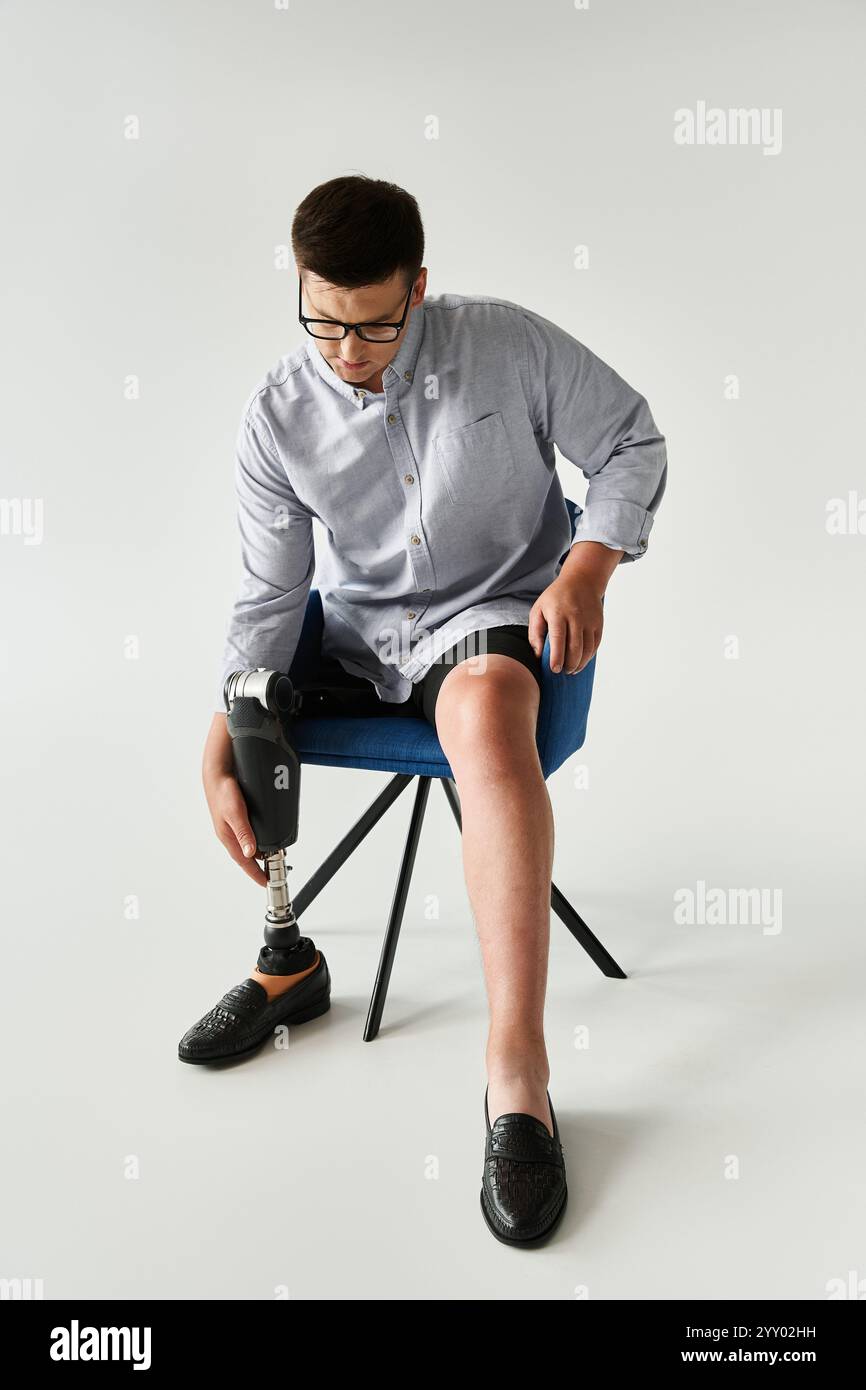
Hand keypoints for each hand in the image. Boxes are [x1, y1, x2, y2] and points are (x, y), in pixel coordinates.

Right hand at [202, 714, 267, 885]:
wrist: (218, 771)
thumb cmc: (223, 791)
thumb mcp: (235, 812)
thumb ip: (243, 832)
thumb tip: (251, 853)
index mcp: (228, 837)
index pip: (244, 862)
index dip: (255, 874)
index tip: (266, 884)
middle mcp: (231, 834)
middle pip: (248, 855)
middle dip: (261, 865)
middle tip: (276, 869)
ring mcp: (235, 825)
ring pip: (250, 843)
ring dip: (262, 850)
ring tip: (276, 853)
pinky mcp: (239, 816)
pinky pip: (251, 832)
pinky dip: (260, 836)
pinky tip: (268, 834)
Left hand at [528, 575, 603, 674]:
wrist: (582, 580)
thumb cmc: (555, 598)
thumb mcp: (538, 609)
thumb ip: (535, 632)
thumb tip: (538, 655)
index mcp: (558, 613)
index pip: (558, 638)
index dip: (556, 656)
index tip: (554, 669)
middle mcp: (576, 616)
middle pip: (575, 647)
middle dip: (569, 664)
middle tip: (562, 672)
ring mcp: (589, 620)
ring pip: (587, 648)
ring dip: (580, 663)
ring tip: (572, 670)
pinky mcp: (599, 623)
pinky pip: (595, 645)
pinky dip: (589, 656)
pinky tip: (581, 662)